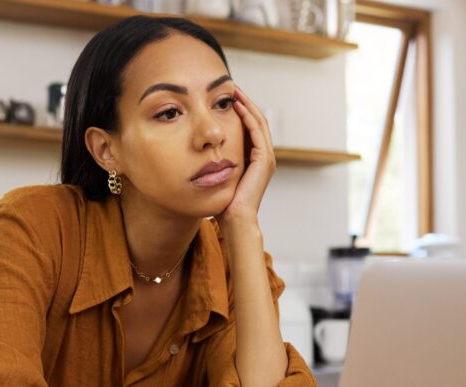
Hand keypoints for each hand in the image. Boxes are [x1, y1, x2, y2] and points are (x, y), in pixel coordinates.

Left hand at [217, 86, 275, 227]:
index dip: (240, 110)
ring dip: (247, 105)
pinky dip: (248, 117)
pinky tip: (237, 106)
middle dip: (245, 102)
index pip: (250, 127)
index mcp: (255, 159)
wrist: (235, 220)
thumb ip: (215, 163)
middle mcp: (264, 157)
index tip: (226, 97)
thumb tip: (199, 151)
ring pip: (258, 122)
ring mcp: (266, 158)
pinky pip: (257, 132)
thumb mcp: (219, 177)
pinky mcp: (264, 161)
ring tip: (234, 91)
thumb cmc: (225, 204)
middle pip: (256, 120)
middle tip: (232, 87)